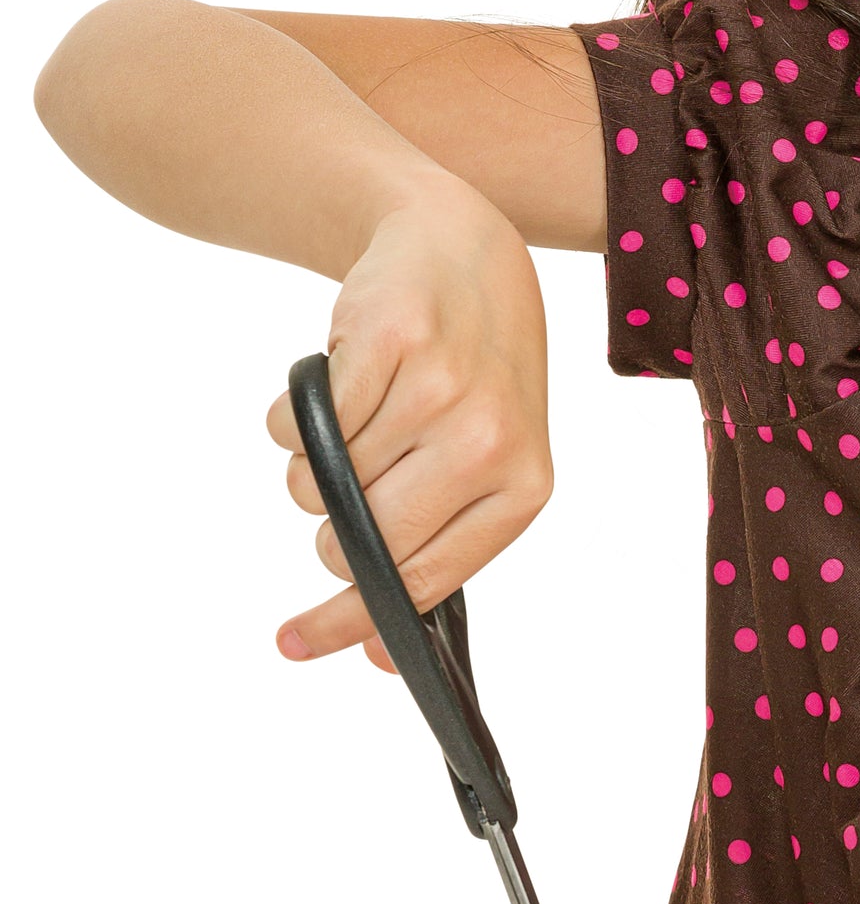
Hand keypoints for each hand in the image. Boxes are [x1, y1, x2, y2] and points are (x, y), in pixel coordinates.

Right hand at [262, 179, 552, 670]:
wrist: (462, 250)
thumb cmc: (470, 370)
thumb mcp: (483, 459)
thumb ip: (435, 546)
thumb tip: (374, 653)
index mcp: (522, 487)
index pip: (424, 581)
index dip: (352, 620)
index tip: (298, 644)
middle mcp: (489, 442)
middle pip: (359, 538)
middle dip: (330, 528)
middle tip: (344, 483)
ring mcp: (441, 390)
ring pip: (319, 482)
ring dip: (312, 462)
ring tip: (360, 414)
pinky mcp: (392, 343)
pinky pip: (297, 425)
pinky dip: (293, 417)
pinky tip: (340, 382)